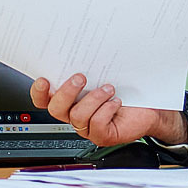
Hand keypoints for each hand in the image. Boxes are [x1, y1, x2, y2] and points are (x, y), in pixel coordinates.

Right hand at [31, 74, 186, 147]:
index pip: (44, 100)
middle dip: (67, 91)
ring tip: (109, 88)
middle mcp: (75, 115)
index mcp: (71, 101)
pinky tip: (117, 102)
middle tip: (81, 77)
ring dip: (94, 99)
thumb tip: (83, 51)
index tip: (44, 80)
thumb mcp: (105, 77)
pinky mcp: (102, 136)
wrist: (149, 108)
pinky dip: (107, 110)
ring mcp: (88, 128)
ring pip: (77, 116)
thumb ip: (90, 70)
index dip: (39, 92)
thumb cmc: (126, 92)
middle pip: (56, 109)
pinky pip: (96, 125)